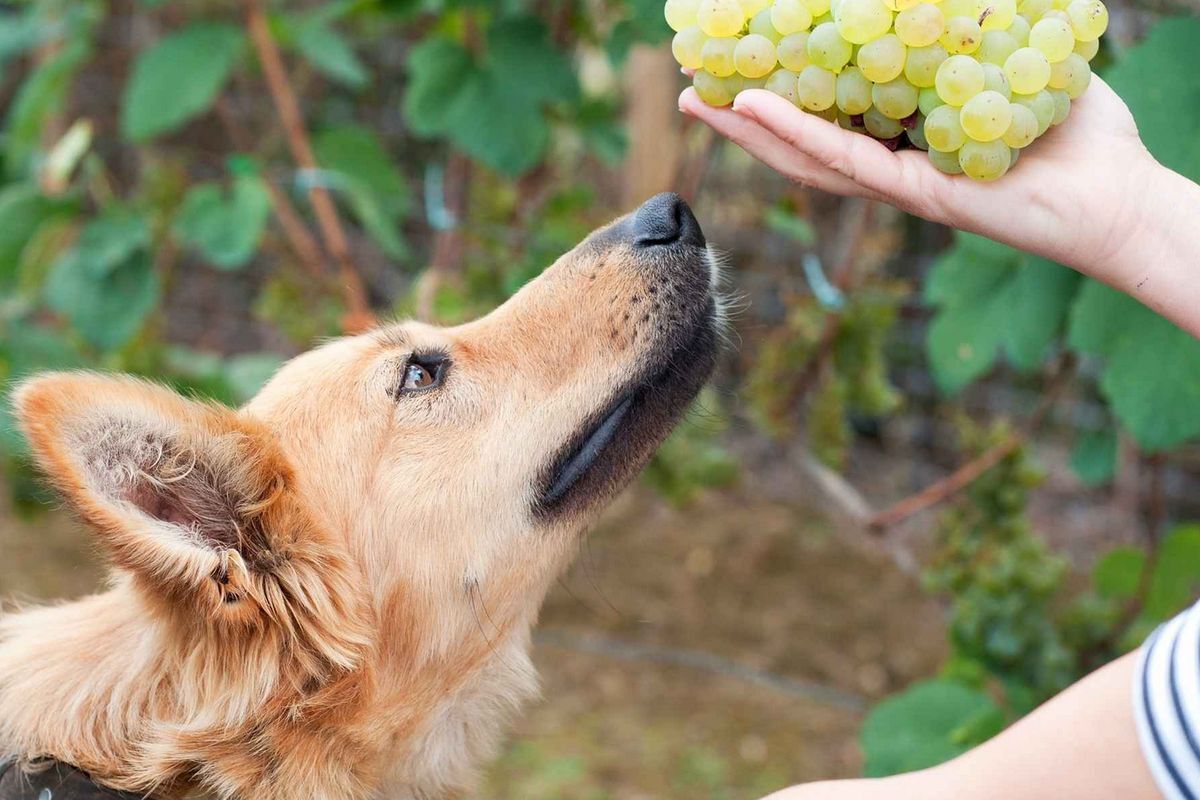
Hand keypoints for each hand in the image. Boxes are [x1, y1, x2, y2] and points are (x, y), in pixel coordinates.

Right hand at [679, 78, 1159, 288]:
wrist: (1116, 194)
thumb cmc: (1078, 133)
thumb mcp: (1018, 60)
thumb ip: (979, 31)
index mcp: (907, 136)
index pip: (832, 113)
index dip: (783, 92)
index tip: (742, 62)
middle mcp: (892, 164)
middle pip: (800, 141)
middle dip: (742, 118)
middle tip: (693, 87)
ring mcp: (897, 184)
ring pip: (805, 157)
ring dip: (746, 131)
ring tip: (697, 100)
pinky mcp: (914, 194)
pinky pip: (843, 160)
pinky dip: (795, 133)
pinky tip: (754, 106)